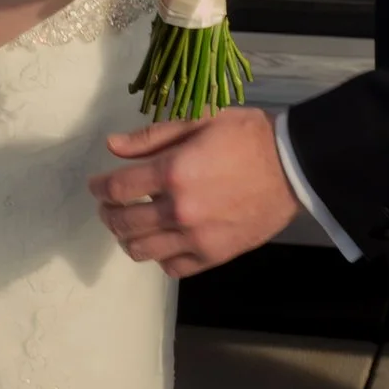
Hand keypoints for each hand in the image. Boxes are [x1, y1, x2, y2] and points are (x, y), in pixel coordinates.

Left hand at [90, 106, 299, 276]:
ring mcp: (196, 238)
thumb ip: (152, 137)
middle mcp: (179, 210)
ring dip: (128, 239)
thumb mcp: (199, 121)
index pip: (117, 188)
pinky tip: (162, 241)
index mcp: (173, 172)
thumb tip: (112, 146)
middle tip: (109, 205)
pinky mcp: (213, 255)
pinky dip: (159, 256)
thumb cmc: (246, 136)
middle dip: (108, 213)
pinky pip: (172, 267)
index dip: (99, 187)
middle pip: (124, 223)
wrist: (292, 166)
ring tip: (131, 225)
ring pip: (142, 251)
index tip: (96, 185)